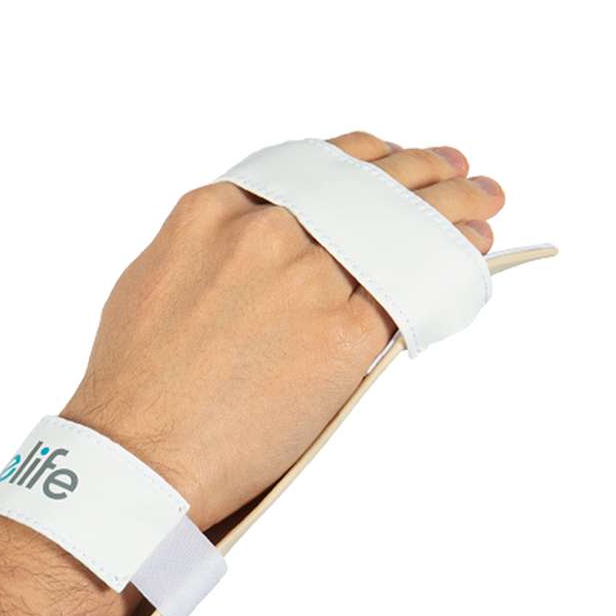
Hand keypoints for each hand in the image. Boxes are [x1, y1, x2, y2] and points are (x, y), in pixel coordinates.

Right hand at [63, 131, 502, 528]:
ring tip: (479, 204)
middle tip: (452, 170)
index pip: (307, 168)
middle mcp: (263, 232)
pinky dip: (448, 269)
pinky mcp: (343, 332)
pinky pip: (412, 290)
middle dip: (418, 171)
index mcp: (211, 214)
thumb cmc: (135, 390)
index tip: (387, 160)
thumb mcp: (153, 286)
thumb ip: (209, 254)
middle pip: (362, 185)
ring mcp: (305, 278)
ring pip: (398, 229)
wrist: (142, 456)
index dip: (359, 160)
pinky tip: (471, 257)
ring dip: (451, 210)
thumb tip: (251, 256)